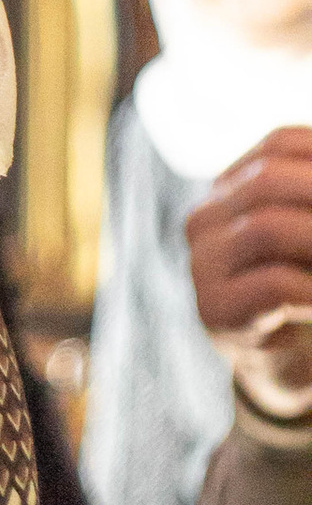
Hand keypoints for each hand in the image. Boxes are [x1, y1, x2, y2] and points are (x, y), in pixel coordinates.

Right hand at [189, 129, 311, 407]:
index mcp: (230, 188)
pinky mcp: (215, 310)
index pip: (279, 144)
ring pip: (266, 227)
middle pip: (269, 179)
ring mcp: (203, 265)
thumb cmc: (306, 286)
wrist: (286, 360)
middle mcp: (205, 220)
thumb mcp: (308, 231)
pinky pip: (273, 285)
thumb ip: (308, 198)